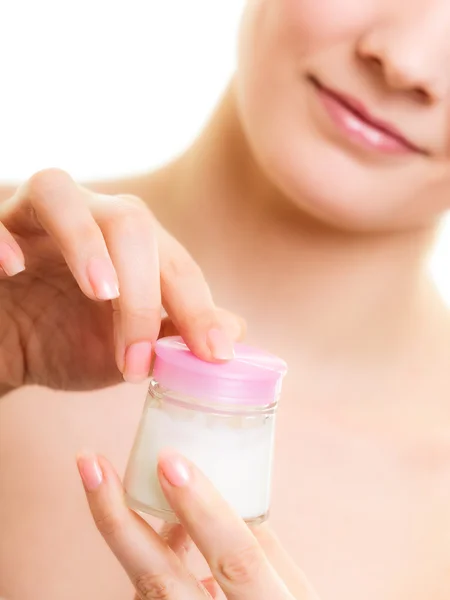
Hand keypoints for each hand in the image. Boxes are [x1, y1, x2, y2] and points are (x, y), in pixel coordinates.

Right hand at [0, 168, 242, 392]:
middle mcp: (88, 218)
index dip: (199, 307)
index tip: (214, 354)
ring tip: (101, 292)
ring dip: (86, 242)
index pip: (174, 263)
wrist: (5, 347)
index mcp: (129, 245)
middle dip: (142, 296)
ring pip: (62, 193)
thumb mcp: (123, 351)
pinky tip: (13, 269)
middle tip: (136, 360)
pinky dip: (3, 239)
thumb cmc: (64, 342)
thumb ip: (173, 336)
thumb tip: (234, 331)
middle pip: (128, 224)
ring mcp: (35, 218)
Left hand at [77, 452, 319, 599]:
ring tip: (106, 478)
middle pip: (159, 581)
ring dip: (126, 530)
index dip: (203, 509)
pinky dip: (150, 556)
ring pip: (144, 588)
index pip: (236, 559)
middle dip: (118, 520)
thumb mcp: (295, 595)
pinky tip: (162, 528)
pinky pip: (148, 596)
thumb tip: (223, 488)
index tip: (170, 460)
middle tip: (90, 464)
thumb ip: (263, 546)